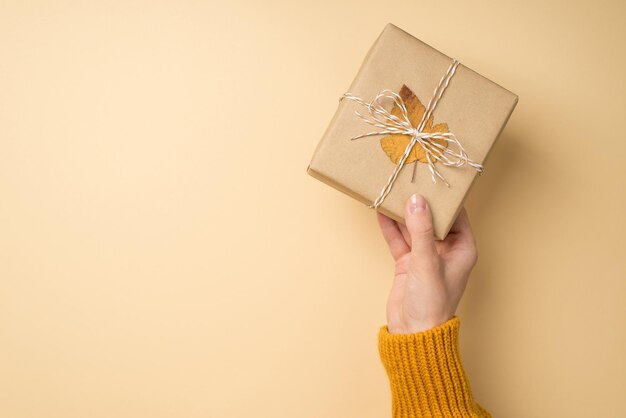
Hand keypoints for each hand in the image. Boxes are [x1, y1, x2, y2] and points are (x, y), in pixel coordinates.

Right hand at [376, 194, 477, 333]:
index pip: (456, 214)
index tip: (432, 178)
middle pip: (432, 218)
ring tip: (391, 191)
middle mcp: (446, 249)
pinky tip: (380, 211)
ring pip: (413, 227)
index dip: (444, 197)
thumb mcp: (427, 262)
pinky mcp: (408, 262)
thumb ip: (421, 230)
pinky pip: (398, 239)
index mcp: (463, 248)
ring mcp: (425, 255)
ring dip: (402, 212)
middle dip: (419, 201)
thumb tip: (417, 200)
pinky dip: (390, 227)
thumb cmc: (432, 303)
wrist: (413, 333)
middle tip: (407, 180)